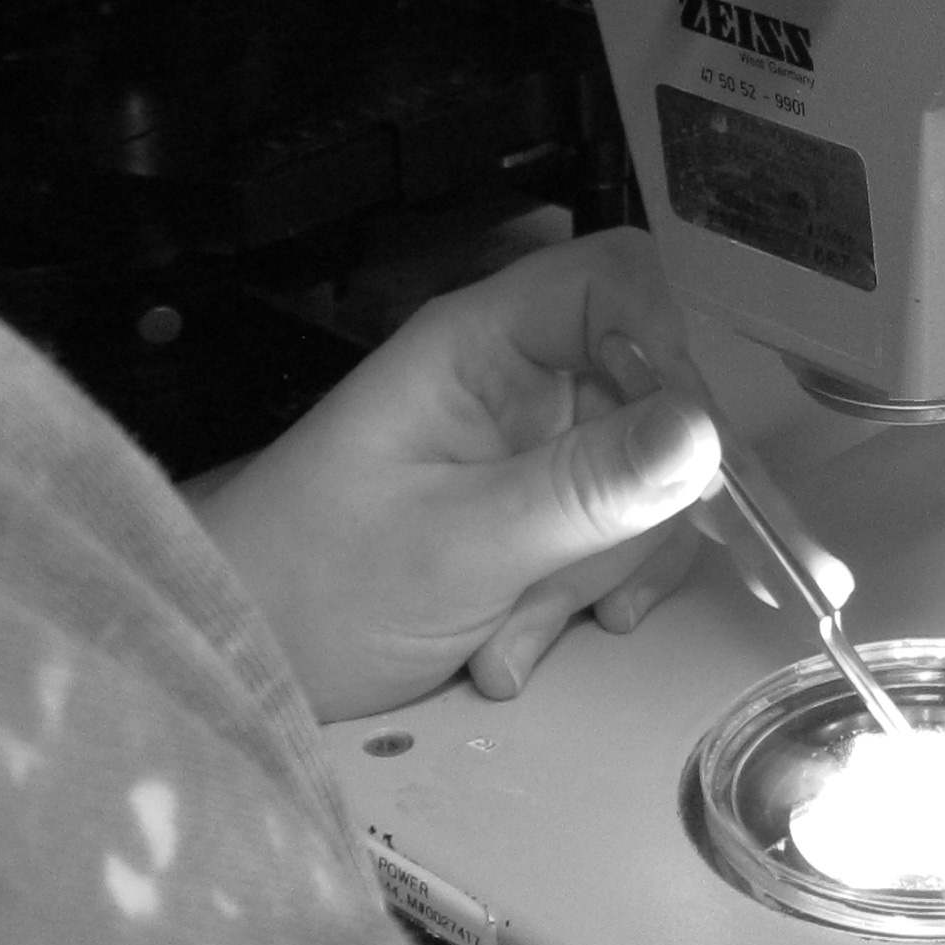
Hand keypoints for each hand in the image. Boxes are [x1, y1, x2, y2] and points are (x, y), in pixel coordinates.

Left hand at [190, 229, 720, 720]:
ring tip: (509, 635)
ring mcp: (529, 450)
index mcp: (483, 343)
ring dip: (597, 576)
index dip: (675, 344)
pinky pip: (611, 541)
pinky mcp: (535, 517)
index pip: (618, 280)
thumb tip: (706, 432)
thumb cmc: (309, 584)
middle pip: (653, 398)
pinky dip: (579, 602)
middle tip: (575, 585)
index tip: (695, 448)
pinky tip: (512, 648)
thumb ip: (588, 488)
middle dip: (630, 509)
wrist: (238, 664)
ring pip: (644, 484)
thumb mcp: (458, 544)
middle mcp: (517, 380)